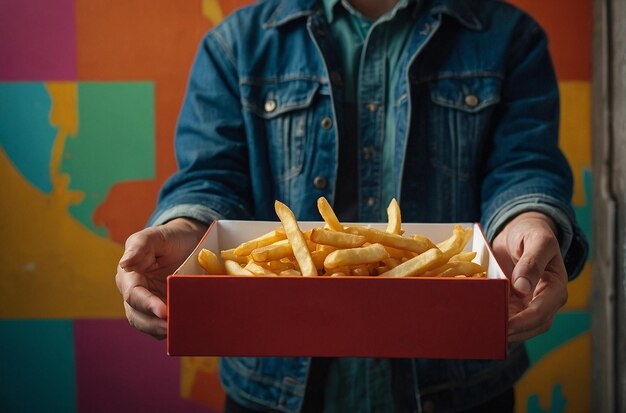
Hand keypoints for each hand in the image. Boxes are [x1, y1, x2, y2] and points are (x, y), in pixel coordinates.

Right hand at [115, 217, 207, 338]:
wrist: (187, 243)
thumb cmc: (169, 238)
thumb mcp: (155, 236)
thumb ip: (139, 246)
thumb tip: (124, 263)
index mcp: (129, 277)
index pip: (133, 295)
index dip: (147, 305)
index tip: (163, 312)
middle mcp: (136, 295)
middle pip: (138, 317)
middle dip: (155, 325)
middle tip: (175, 328)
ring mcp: (150, 306)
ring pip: (150, 326)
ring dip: (164, 331)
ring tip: (182, 332)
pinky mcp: (165, 312)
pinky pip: (164, 327)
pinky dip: (173, 331)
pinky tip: (187, 331)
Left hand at [492, 211, 567, 342]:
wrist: (521, 232)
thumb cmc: (533, 234)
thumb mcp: (537, 241)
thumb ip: (532, 262)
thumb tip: (523, 287)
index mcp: (555, 287)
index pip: (541, 312)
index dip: (524, 322)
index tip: (507, 327)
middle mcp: (543, 301)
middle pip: (531, 326)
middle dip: (512, 333)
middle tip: (488, 335)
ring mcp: (527, 304)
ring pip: (518, 327)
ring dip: (502, 331)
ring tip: (481, 332)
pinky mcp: (512, 303)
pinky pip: (504, 317)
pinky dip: (493, 320)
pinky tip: (478, 321)